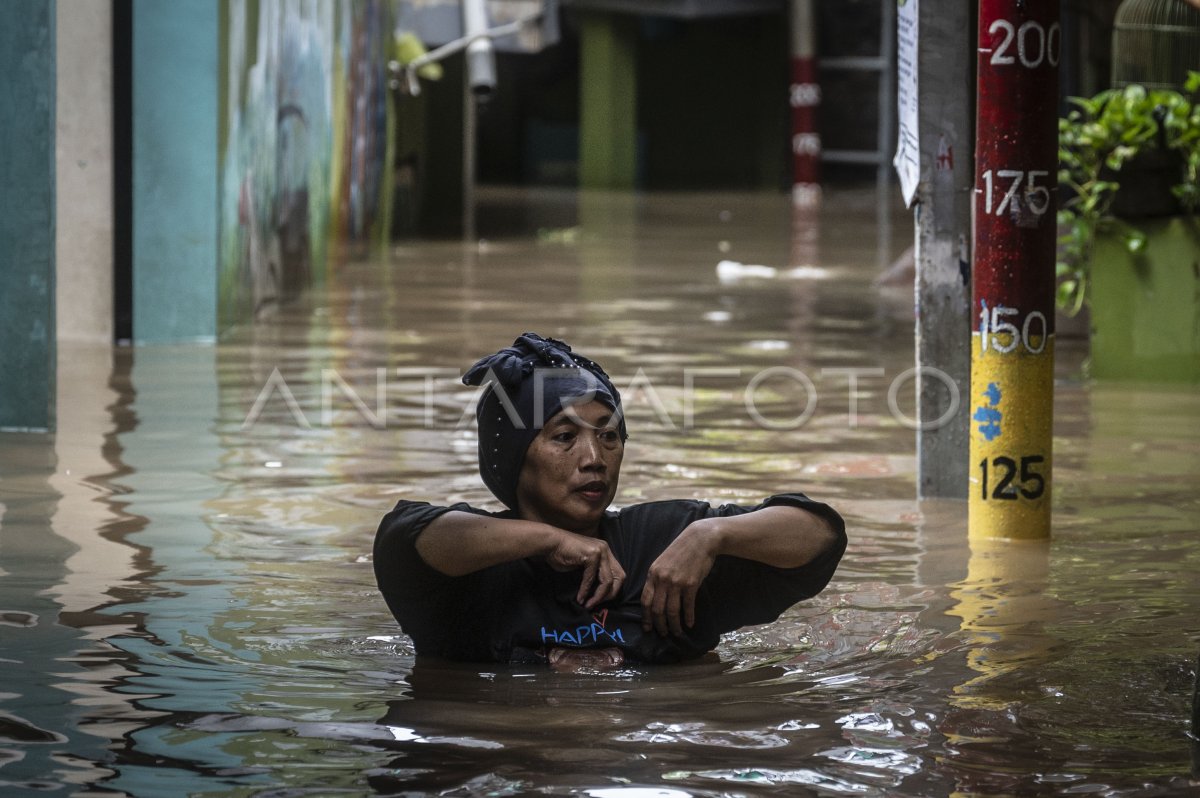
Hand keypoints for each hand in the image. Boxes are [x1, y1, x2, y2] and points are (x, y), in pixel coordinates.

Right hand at [545, 531, 625, 608]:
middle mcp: (606, 549)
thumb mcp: (584, 565)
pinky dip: (585, 590)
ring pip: (607, 580)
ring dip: (598, 596)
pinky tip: (580, 598)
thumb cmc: (562, 554)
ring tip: (588, 604)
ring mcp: (600, 551)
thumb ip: (594, 574)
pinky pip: (591, 578)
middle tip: (597, 604)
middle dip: (609, 594)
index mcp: (605, 551)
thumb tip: (600, 593)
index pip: (619, 573)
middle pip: (619, 577)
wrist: (550, 543)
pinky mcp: (592, 555)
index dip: (613, 589)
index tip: (601, 600)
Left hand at [641, 521, 718, 636]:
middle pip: (657, 609)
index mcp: (653, 574)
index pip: (645, 600)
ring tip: (676, 633)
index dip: (646, 617)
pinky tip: (689, 623)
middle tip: (663, 634)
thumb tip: (655, 598)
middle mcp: (662, 579)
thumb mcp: (663, 562)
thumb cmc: (681, 550)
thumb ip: (657, 578)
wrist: (699, 539)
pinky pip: (688, 606)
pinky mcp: (691, 584)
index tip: (648, 628)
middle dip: (659, 625)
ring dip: (674, 625)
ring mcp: (676, 582)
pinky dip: (688, 617)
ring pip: (671, 610)